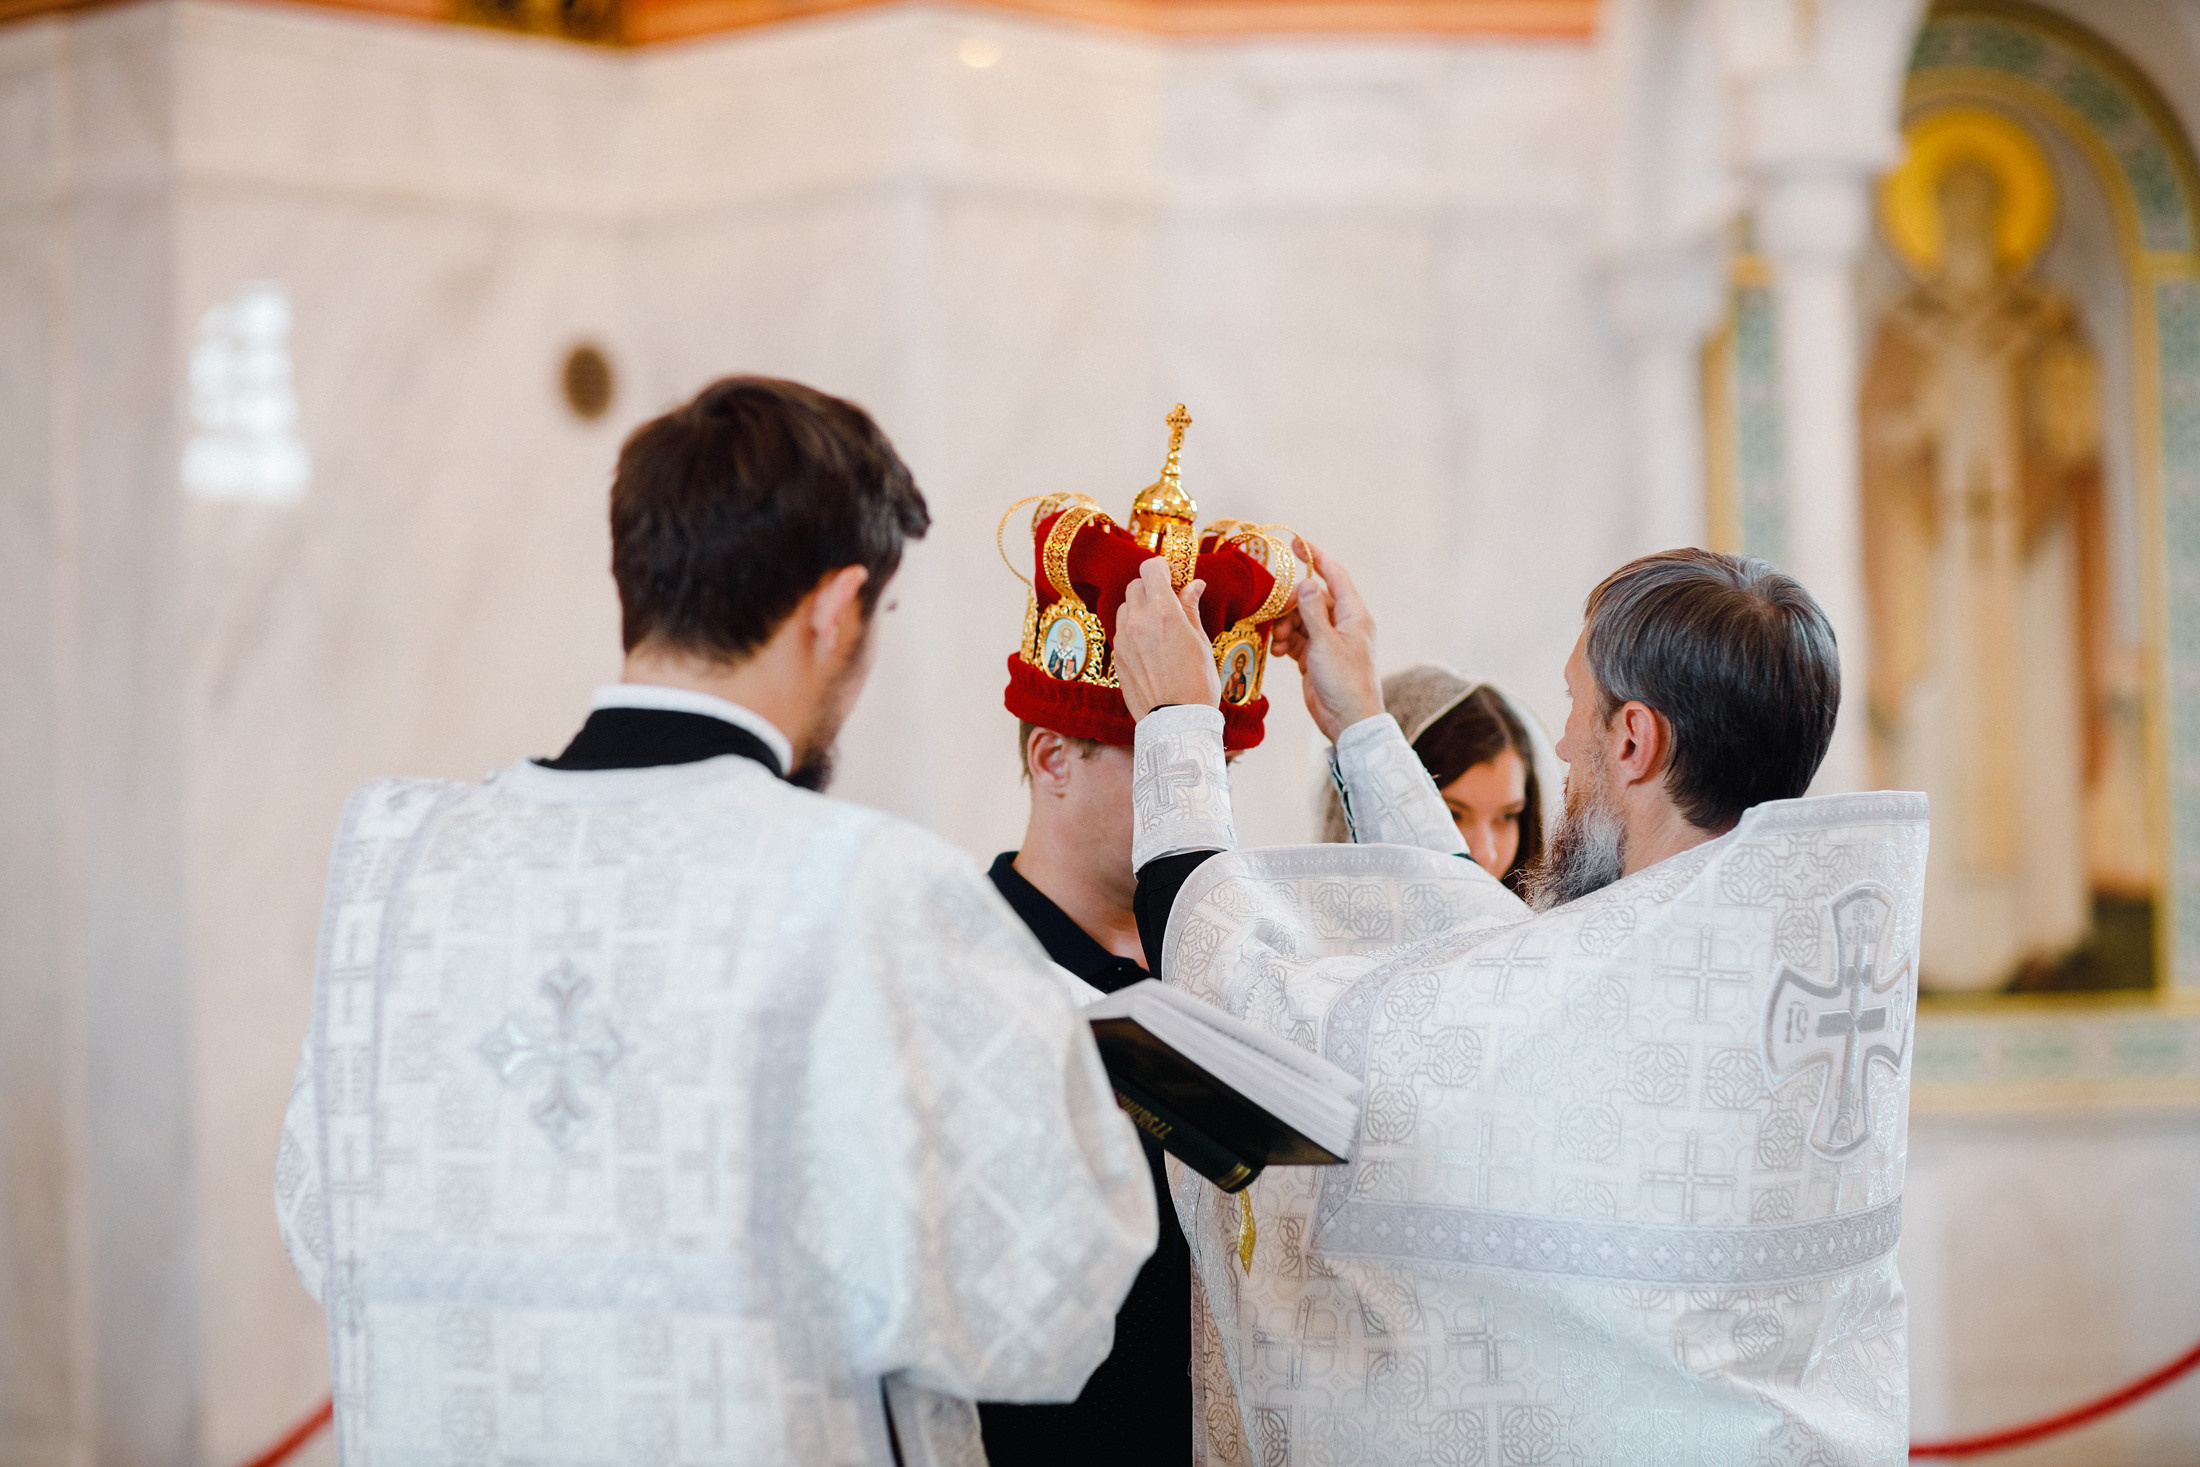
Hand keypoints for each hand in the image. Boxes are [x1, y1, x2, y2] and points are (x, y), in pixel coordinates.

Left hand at [1115, 558, 1220, 718]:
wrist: (1176, 722)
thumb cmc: (1197, 684)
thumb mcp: (1201, 643)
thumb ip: (1190, 610)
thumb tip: (1193, 585)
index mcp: (1165, 613)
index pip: (1151, 569)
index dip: (1161, 568)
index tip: (1171, 574)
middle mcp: (1139, 622)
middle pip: (1135, 586)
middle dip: (1150, 588)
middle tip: (1167, 602)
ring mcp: (1124, 640)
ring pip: (1124, 607)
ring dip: (1138, 608)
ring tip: (1157, 627)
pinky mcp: (1117, 657)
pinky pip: (1120, 630)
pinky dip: (1132, 629)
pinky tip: (1148, 646)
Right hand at [1267, 537, 1381, 741]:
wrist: (1348, 721)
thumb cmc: (1344, 681)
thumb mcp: (1325, 643)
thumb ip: (1312, 612)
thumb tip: (1307, 583)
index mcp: (1353, 615)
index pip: (1335, 575)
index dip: (1316, 557)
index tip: (1296, 543)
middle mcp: (1343, 624)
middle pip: (1312, 599)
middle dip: (1291, 606)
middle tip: (1277, 622)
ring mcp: (1330, 641)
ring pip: (1301, 620)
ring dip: (1285, 628)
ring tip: (1277, 644)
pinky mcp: (1317, 658)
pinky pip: (1297, 640)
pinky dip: (1285, 642)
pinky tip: (1276, 652)